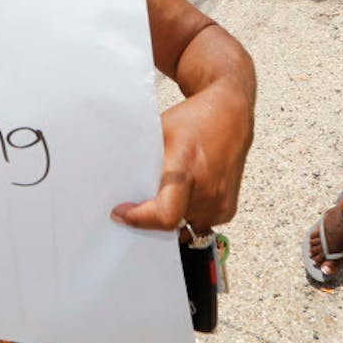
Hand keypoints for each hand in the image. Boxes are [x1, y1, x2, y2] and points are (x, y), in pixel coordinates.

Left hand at [111, 85, 251, 230]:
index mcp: (186, 167)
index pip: (164, 213)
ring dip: (170, 218)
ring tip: (163, 195)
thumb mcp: (159, 129)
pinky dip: (188, 215)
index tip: (120, 212)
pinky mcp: (228, 209)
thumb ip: (141, 155)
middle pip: (169, 224)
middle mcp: (206, 188)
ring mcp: (220, 201)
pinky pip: (200, 224)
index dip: (139, 219)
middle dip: (149, 219)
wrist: (231, 115)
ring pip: (184, 228)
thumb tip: (112, 176)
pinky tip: (184, 195)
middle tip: (136, 206)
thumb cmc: (193, 120)